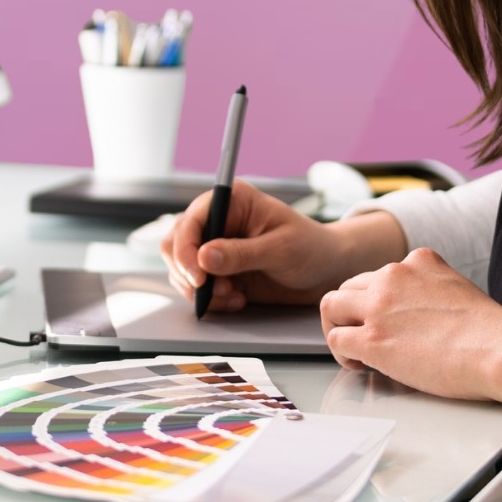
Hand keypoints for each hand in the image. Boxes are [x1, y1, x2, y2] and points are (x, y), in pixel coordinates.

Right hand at [161, 181, 400, 311]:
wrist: (326, 271)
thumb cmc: (310, 247)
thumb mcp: (280, 249)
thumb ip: (241, 254)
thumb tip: (203, 257)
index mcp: (230, 201)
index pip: (191, 220)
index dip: (186, 248)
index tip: (198, 276)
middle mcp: (216, 221)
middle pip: (176, 244)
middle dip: (189, 272)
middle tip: (213, 292)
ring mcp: (215, 247)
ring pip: (181, 268)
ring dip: (200, 289)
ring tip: (233, 296)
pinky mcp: (218, 271)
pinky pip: (197, 288)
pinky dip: (211, 300)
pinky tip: (238, 300)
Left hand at [320, 247, 501, 399]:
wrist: (501, 351)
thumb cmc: (491, 334)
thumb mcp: (458, 288)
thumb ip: (430, 290)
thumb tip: (419, 313)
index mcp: (417, 262)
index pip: (380, 275)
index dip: (378, 301)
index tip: (387, 320)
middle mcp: (393, 276)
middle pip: (350, 288)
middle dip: (354, 312)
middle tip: (366, 335)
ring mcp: (379, 307)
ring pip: (332, 306)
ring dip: (340, 327)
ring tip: (355, 349)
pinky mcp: (372, 339)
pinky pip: (336, 338)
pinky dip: (342, 352)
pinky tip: (361, 364)